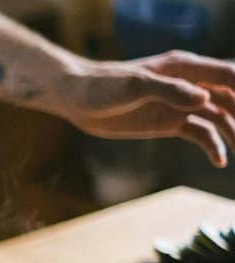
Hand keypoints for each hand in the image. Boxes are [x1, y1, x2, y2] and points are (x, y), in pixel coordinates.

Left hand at [59, 51, 234, 167]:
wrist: (78, 99)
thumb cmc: (104, 85)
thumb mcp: (135, 85)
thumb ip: (169, 90)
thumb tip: (203, 99)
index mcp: (184, 67)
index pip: (226, 74)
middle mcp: (188, 85)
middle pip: (228, 96)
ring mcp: (180, 105)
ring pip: (218, 117)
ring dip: (233, 130)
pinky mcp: (169, 124)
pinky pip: (200, 134)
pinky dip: (212, 145)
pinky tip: (220, 160)